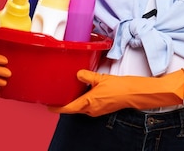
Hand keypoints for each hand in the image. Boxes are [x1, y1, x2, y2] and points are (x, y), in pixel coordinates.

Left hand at [49, 68, 183, 116]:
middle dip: (65, 103)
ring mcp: (98, 110)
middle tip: (57, 95)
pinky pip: (89, 105)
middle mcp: (91, 109)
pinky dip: (83, 99)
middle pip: (73, 108)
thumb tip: (77, 74)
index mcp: (88, 103)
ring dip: (75, 101)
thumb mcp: (101, 79)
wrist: (134, 94)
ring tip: (68, 91)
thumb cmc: (120, 87)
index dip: (57, 108)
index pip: (68, 109)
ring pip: (81, 107)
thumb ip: (87, 76)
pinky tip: (84, 90)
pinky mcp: (103, 107)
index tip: (48, 106)